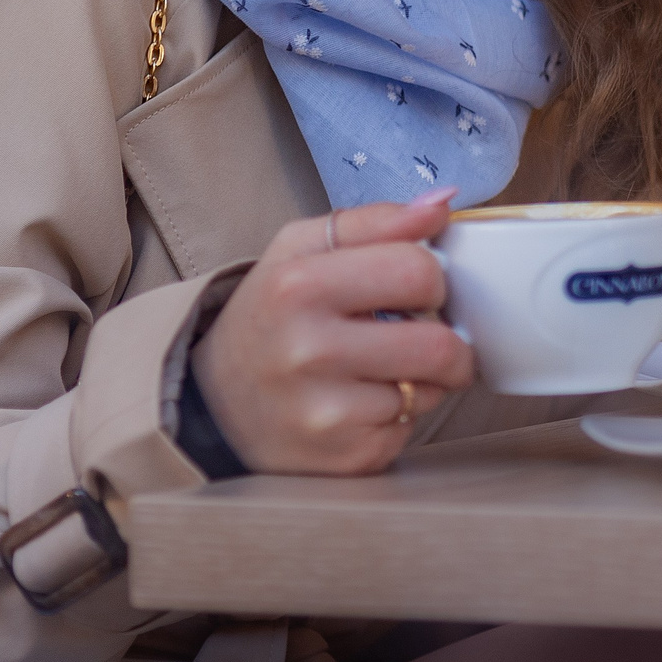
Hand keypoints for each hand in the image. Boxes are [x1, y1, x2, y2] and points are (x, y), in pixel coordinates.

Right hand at [189, 187, 473, 474]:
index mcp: (299, 285)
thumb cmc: (271, 315)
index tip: (417, 287)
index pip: (419, 270)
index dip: (432, 277)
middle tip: (422, 331)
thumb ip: (377, 220)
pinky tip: (367, 404)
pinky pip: (412, 428)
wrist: (214, 404)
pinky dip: (403, 415)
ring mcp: (325, 413)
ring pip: (434, 388)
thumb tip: (444, 203)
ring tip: (390, 368)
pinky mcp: (344, 458)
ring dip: (429, 378)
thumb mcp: (301, 249)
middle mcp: (308, 351)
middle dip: (447, 336)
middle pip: (440, 343)